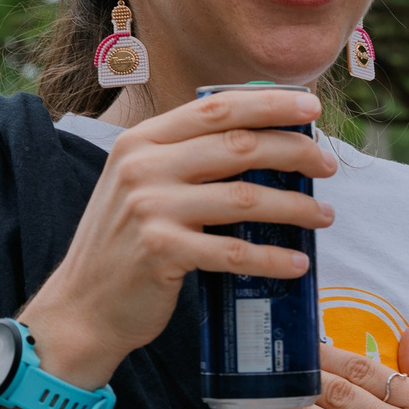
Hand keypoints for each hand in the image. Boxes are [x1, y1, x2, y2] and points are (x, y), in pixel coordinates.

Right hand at [18, 88, 334, 387]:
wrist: (82, 306)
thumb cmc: (126, 244)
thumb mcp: (143, 185)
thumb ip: (187, 159)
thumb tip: (266, 144)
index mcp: (142, 141)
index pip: (216, 108)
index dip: (270, 103)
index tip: (311, 106)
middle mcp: (143, 166)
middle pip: (240, 145)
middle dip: (295, 151)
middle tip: (327, 166)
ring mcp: (151, 208)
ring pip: (245, 198)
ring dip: (295, 206)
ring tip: (324, 216)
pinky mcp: (162, 252)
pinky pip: (234, 252)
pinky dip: (273, 259)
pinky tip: (297, 263)